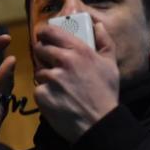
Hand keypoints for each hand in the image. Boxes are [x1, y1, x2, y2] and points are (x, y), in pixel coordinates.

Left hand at [32, 21, 119, 142]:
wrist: (99, 123)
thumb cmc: (106, 93)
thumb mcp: (111, 65)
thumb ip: (105, 41)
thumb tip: (98, 25)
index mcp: (79, 50)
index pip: (51, 32)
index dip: (44, 33)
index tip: (44, 36)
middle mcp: (63, 60)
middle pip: (40, 49)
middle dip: (43, 55)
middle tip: (51, 63)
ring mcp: (51, 78)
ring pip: (39, 70)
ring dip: (45, 76)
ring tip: (59, 86)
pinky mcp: (42, 94)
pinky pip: (38, 89)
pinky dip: (45, 94)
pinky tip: (58, 99)